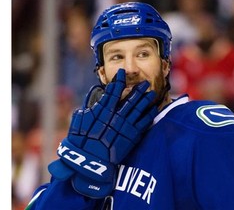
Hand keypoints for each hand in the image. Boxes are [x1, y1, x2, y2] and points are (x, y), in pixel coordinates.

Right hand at [48, 69, 157, 197]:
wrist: (90, 161)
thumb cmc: (81, 141)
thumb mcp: (79, 120)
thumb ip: (87, 105)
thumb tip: (93, 93)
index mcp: (103, 110)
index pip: (113, 91)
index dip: (118, 80)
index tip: (122, 73)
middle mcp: (116, 115)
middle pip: (131, 99)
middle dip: (138, 89)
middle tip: (145, 83)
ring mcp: (126, 126)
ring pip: (139, 109)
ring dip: (146, 100)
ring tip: (151, 93)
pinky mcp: (132, 136)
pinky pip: (144, 123)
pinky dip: (149, 115)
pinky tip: (154, 109)